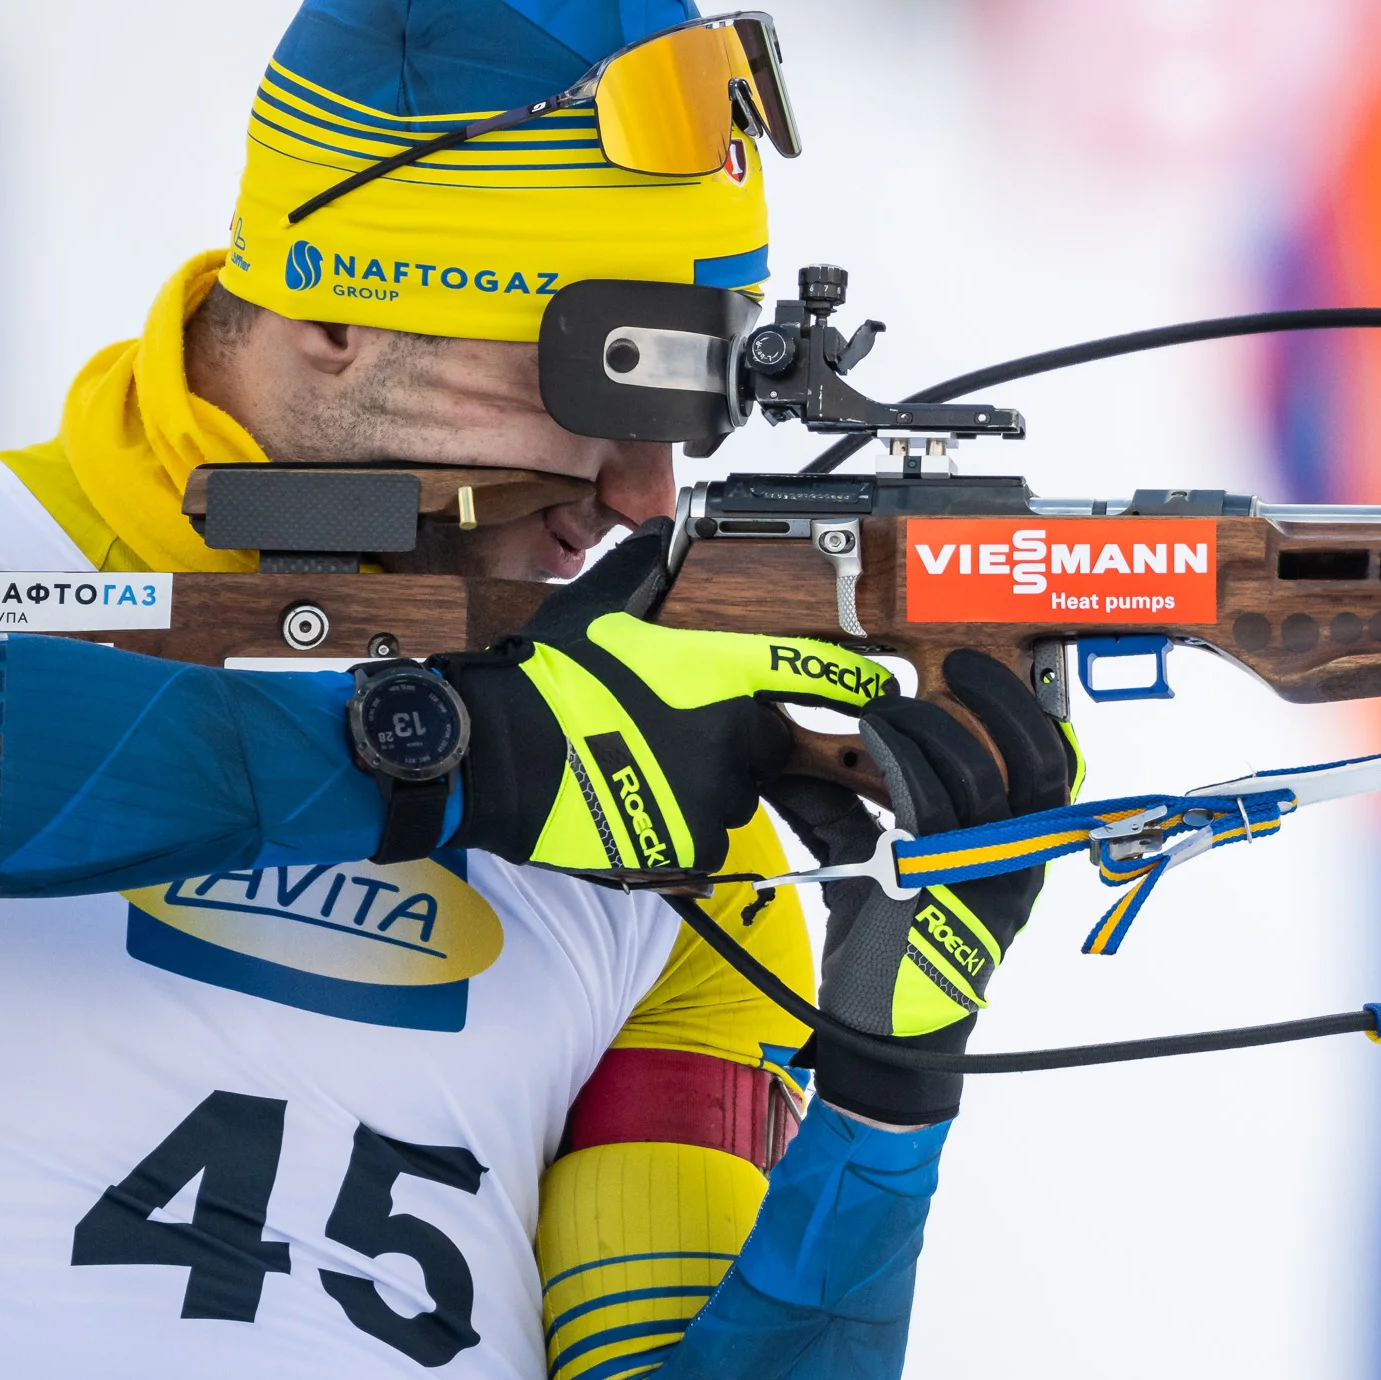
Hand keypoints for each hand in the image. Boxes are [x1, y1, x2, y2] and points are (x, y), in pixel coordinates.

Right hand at [443, 521, 891, 877]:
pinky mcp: (688, 846)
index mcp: (720, 674)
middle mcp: (731, 738)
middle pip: (766, 746)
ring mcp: (714, 797)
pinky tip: (629, 805)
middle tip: (672, 733)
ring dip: (702, 786)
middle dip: (736, 741)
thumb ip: (641, 569)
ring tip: (637, 769)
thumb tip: (659, 532)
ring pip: (732, 796)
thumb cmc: (545, 681)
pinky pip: (701, 839)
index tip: (882, 691)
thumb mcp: (595, 609)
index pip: (812, 676)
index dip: (855, 685)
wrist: (498, 755)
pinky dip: (675, 827)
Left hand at [765, 650, 1079, 1126]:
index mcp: (1021, 853)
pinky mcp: (936, 887)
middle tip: (952, 670)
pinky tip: (872, 738)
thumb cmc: (889, 953)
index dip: (1030, 714)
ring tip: (886, 710)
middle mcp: (1017, 863)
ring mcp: (981, 876)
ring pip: (972, 777)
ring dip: (924, 728)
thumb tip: (794, 760)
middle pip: (1033, 760)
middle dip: (996, 701)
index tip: (985, 676)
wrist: (883, 1036)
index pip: (1054, 768)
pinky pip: (926, 806)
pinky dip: (898, 761)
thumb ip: (849, 813)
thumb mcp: (879, 869)